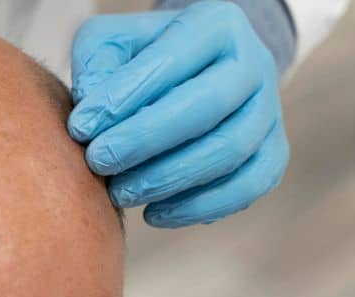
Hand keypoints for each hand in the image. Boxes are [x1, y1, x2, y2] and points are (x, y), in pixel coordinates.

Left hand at [68, 1, 288, 227]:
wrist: (194, 75)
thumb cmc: (143, 60)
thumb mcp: (112, 44)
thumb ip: (97, 68)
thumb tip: (94, 115)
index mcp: (216, 25)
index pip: (172, 59)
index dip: (124, 97)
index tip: (81, 127)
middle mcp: (253, 63)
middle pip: (207, 106)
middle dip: (145, 140)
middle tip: (98, 162)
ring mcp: (269, 110)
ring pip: (229, 151)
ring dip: (167, 179)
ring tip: (120, 192)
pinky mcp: (273, 153)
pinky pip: (246, 187)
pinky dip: (198, 207)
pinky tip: (154, 213)